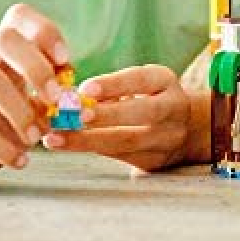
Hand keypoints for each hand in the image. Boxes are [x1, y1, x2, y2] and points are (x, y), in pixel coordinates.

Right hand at [0, 4, 68, 190]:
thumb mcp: (32, 108)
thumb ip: (53, 96)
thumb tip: (77, 97)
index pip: (18, 17)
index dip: (45, 32)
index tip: (66, 62)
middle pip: (4, 38)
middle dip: (37, 68)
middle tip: (57, 99)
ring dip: (22, 112)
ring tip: (38, 138)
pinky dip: (3, 146)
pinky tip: (20, 160)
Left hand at [43, 65, 190, 173]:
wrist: (183, 128)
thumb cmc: (145, 98)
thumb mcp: (137, 83)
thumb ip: (109, 88)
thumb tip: (69, 96)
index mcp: (165, 81)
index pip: (143, 80)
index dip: (115, 84)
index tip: (85, 89)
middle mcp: (173, 108)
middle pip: (145, 112)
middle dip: (107, 115)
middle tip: (74, 116)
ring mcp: (168, 137)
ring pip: (129, 141)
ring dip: (89, 140)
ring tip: (56, 138)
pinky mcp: (156, 161)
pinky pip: (122, 157)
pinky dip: (91, 150)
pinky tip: (65, 145)